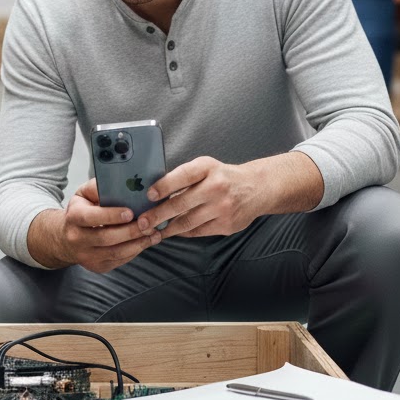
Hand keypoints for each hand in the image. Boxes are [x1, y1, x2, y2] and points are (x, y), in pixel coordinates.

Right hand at [57, 180, 163, 273]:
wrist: (67, 238)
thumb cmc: (81, 210)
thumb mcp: (84, 194)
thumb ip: (99, 187)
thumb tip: (121, 182)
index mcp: (74, 217)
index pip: (92, 217)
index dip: (111, 216)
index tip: (130, 212)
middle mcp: (77, 238)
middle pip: (106, 238)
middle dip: (131, 231)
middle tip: (149, 223)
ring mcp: (87, 256)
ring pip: (116, 252)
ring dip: (138, 243)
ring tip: (154, 233)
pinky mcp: (97, 267)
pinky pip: (119, 260)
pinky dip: (135, 251)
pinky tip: (146, 241)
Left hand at [135, 156, 261, 238]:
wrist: (257, 188)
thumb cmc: (223, 177)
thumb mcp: (206, 167)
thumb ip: (184, 177)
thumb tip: (154, 193)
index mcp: (208, 168)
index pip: (182, 176)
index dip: (164, 186)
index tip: (149, 195)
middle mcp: (216, 187)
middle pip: (181, 203)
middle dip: (158, 214)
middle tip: (142, 222)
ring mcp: (222, 208)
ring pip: (187, 222)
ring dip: (167, 228)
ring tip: (152, 231)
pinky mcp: (227, 225)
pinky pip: (198, 231)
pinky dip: (183, 232)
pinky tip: (173, 231)